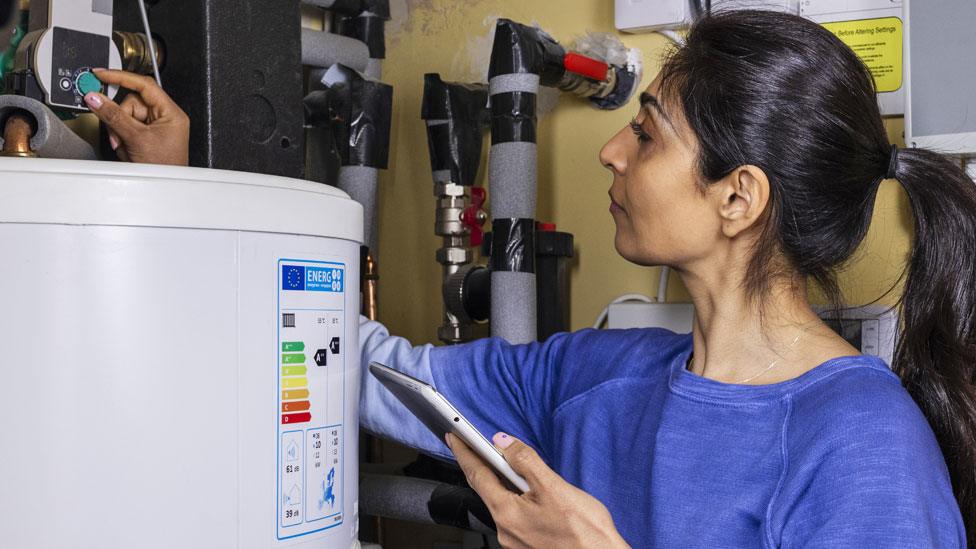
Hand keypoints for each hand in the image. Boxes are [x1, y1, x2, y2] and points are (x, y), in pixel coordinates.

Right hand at [83, 69, 188, 165]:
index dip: (122, 77)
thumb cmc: (163, 168)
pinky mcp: (146, 136)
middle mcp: (165, 117)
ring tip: (125, 145)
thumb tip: (96, 98)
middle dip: (120, 118)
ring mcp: (155, 127)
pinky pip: (126, 128)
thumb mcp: (136, 138)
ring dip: (119, 131)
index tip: (102, 74)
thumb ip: (114, 116)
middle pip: (131, 102)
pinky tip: (127, 149)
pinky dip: (121, 138)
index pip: (145, 85)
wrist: (163, 189)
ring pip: (125, 116)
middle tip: (118, 133)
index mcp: (171, 113)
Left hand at [446, 432, 629, 548]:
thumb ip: (526, 462)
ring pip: (500, 501)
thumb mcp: (554, 488)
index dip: (464, 452)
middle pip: (486, 488)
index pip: (476, 475)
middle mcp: (505, 529)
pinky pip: (513, 514)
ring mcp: (515, 540)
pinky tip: (525, 490)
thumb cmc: (585, 532)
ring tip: (504, 463)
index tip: (454, 435)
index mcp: (507, 513)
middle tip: (472, 443)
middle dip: (480, 464)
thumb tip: (503, 442)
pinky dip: (513, 497)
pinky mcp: (527, 544)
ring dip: (500, 481)